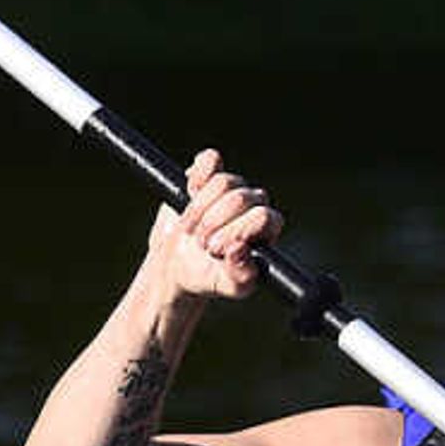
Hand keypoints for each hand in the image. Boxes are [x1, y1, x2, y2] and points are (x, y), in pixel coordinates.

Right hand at [154, 149, 278, 302]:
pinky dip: (198, 174)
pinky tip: (188, 192)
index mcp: (266, 229)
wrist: (177, 266)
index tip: (215, 248)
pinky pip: (210, 160)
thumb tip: (240, 249)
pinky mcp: (207, 177)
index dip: (239, 230)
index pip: (264, 216)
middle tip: (201, 244)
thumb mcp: (227, 285)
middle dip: (214, 222)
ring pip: (223, 181)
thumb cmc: (209, 277)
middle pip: (241, 198)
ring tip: (190, 231)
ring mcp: (231, 189)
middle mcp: (254, 205)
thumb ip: (241, 275)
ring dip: (200, 208)